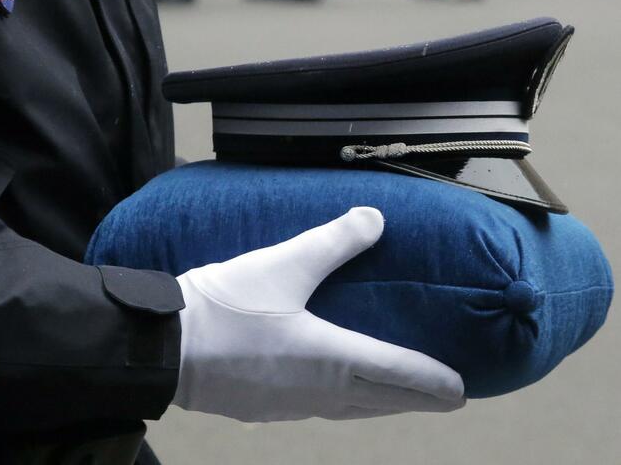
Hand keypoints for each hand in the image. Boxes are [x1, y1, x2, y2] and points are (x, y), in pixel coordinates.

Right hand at [172, 207, 465, 421]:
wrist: (168, 346)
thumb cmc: (227, 306)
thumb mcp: (283, 264)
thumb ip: (333, 241)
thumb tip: (375, 219)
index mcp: (332, 359)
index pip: (399, 375)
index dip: (434, 382)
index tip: (462, 390)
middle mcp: (319, 391)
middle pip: (381, 402)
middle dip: (417, 399)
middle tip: (445, 397)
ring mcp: (290, 405)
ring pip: (350, 411)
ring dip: (379, 404)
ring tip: (393, 395)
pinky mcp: (263, 410)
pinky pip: (318, 409)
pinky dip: (343, 404)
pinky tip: (329, 392)